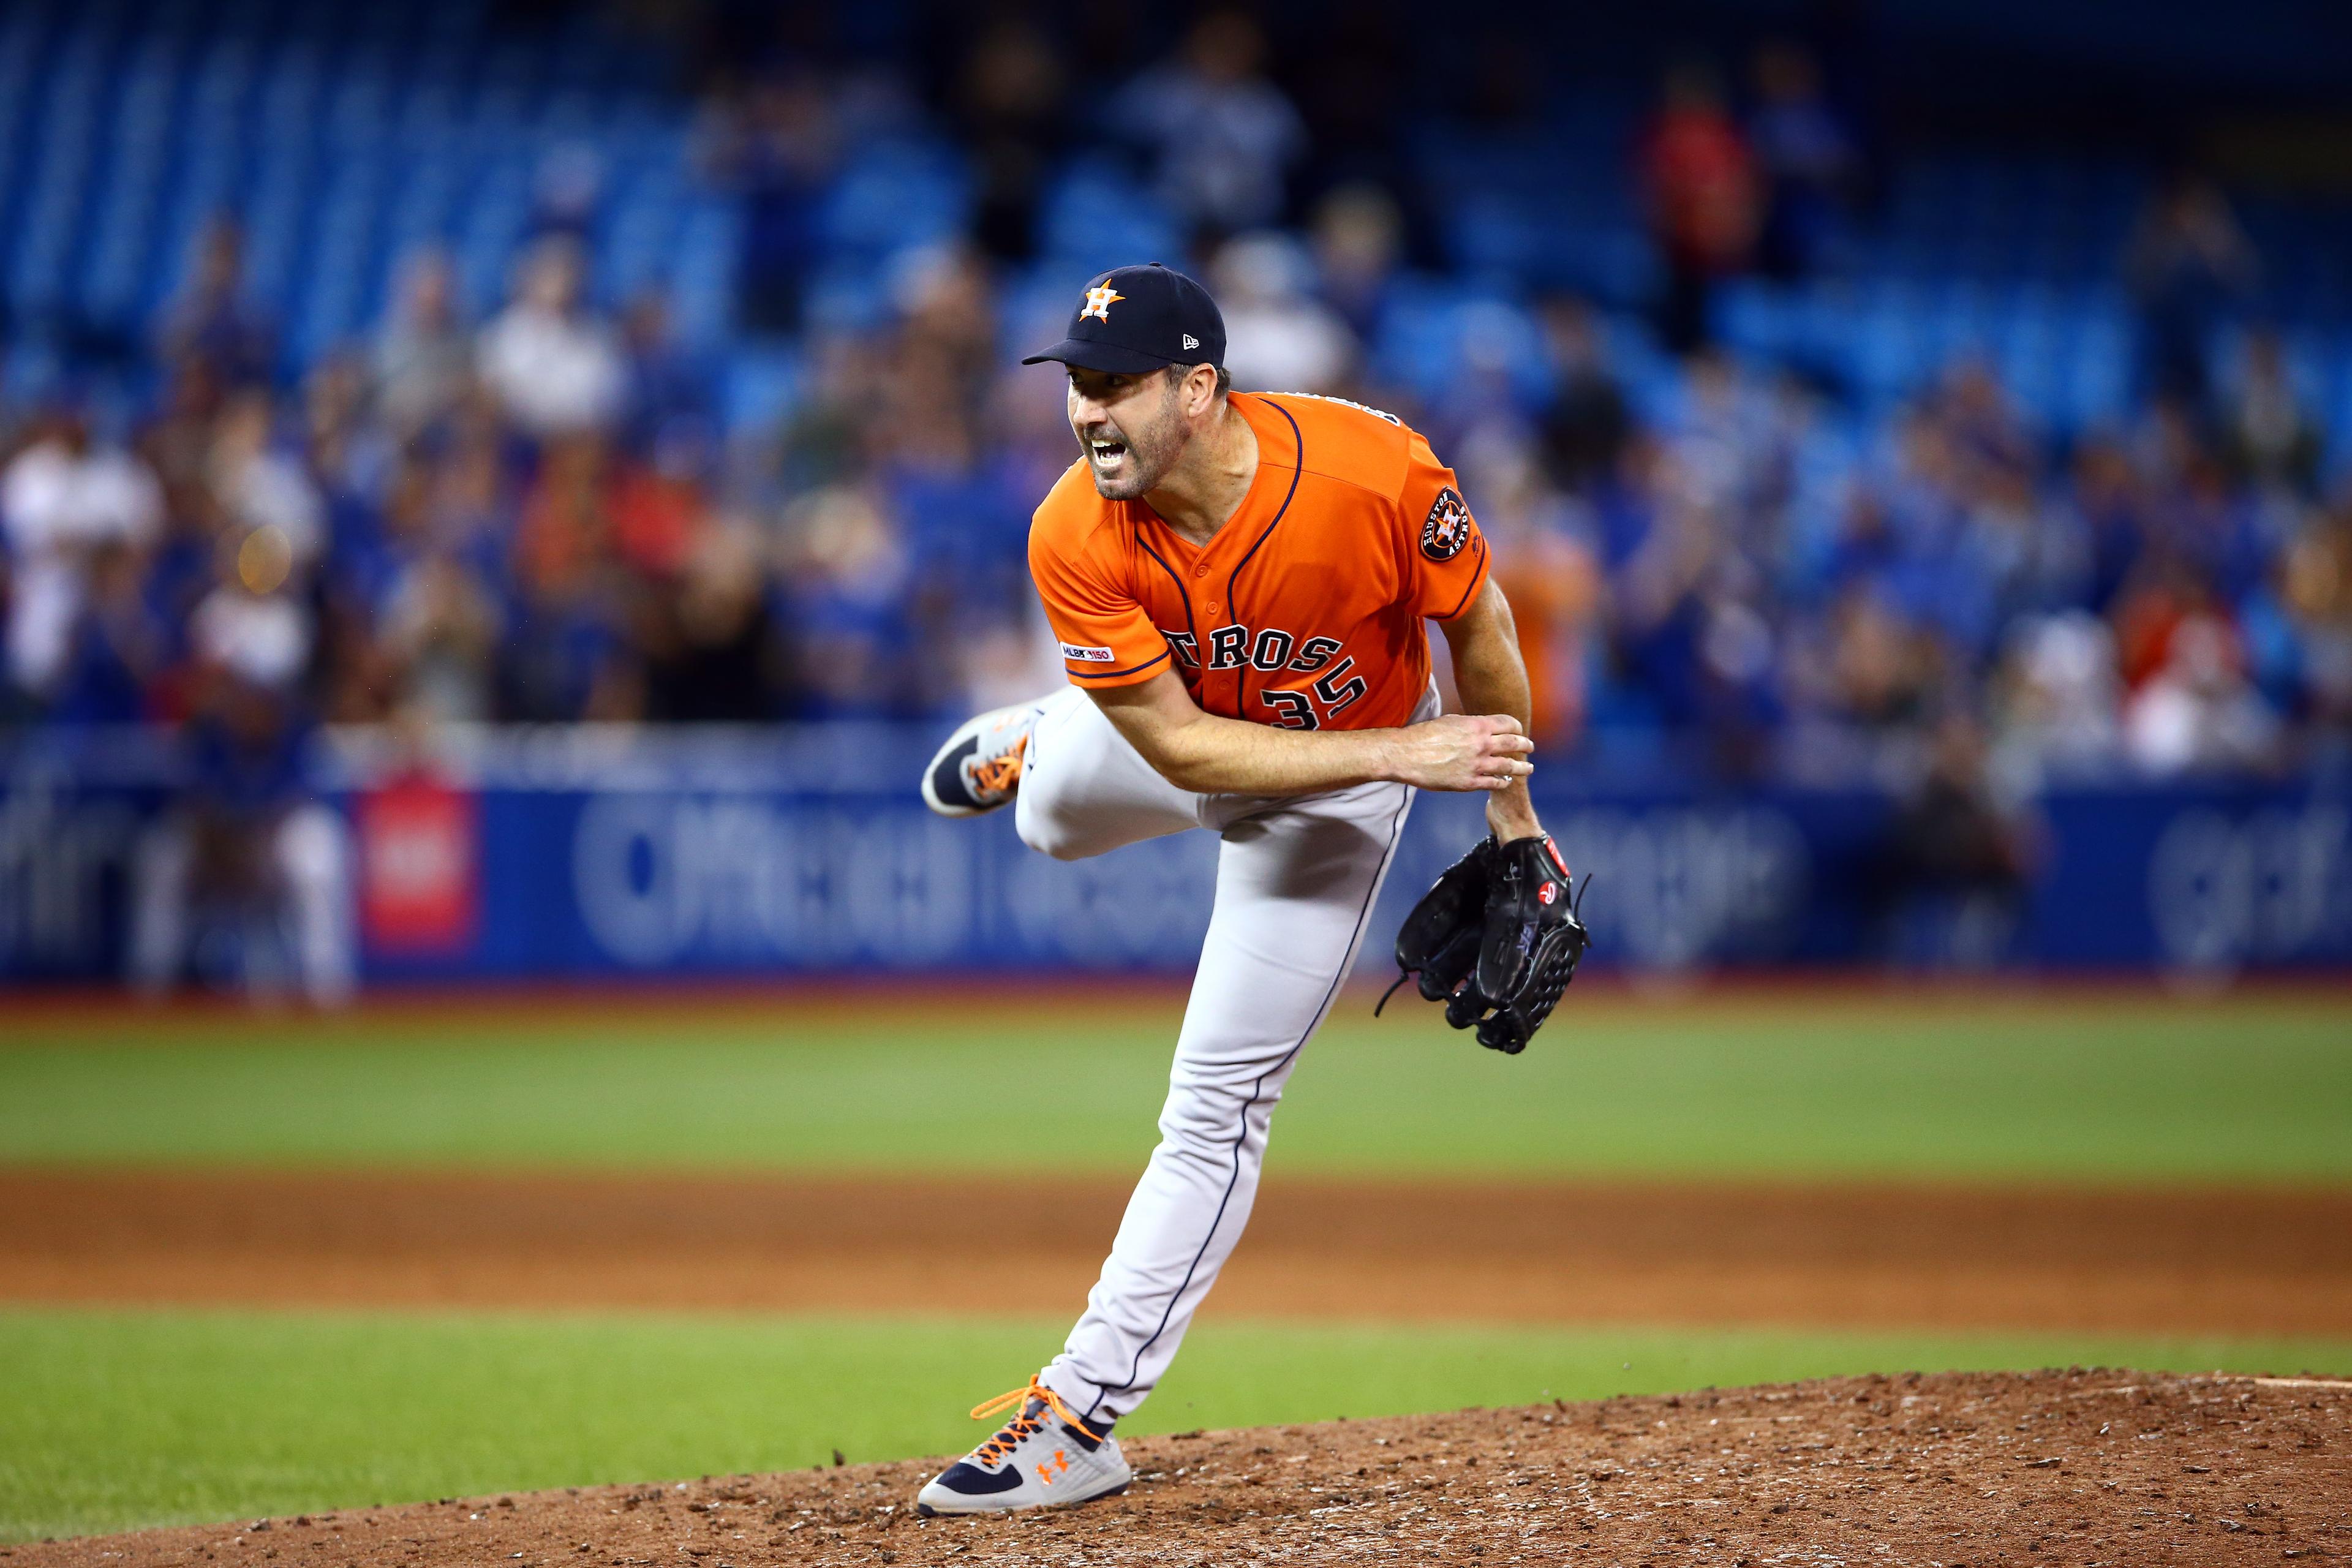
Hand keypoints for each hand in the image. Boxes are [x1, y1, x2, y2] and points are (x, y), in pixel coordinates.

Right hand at [1389, 714, 1534, 792]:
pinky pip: (1494, 783)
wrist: (1407, 754)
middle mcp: (1482, 744)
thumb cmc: (1424, 735)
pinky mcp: (1470, 783)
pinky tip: (1505, 782)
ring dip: (1522, 767)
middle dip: (1525, 744)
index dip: (1517, 727)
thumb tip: (1481, 728)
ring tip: (1528, 768)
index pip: (1509, 724)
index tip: (1519, 731)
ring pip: (1510, 766)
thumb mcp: (1450, 721)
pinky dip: (1503, 782)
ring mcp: (1477, 765)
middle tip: (1530, 747)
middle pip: (1514, 743)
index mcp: (1477, 725)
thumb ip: (1470, 725)